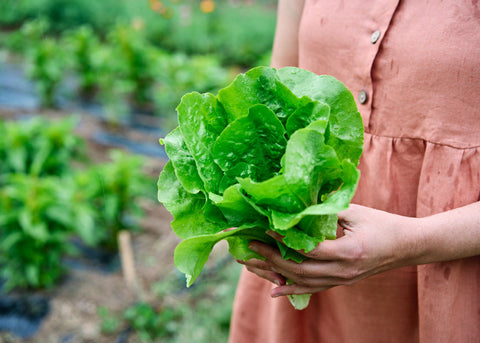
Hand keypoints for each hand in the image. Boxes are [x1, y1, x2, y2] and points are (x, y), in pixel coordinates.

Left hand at [238, 204, 422, 296]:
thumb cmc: (383, 224)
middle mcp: (344, 272)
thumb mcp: (356, 212)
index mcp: (349, 252)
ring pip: (304, 282)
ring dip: (277, 275)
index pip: (310, 250)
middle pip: (301, 270)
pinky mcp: (342, 282)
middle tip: (252, 249)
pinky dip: (292, 290)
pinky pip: (313, 289)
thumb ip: (327, 212)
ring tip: (255, 265)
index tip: (266, 230)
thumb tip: (297, 207)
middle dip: (272, 260)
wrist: (407, 246)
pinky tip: (274, 292)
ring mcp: (343, 280)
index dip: (286, 241)